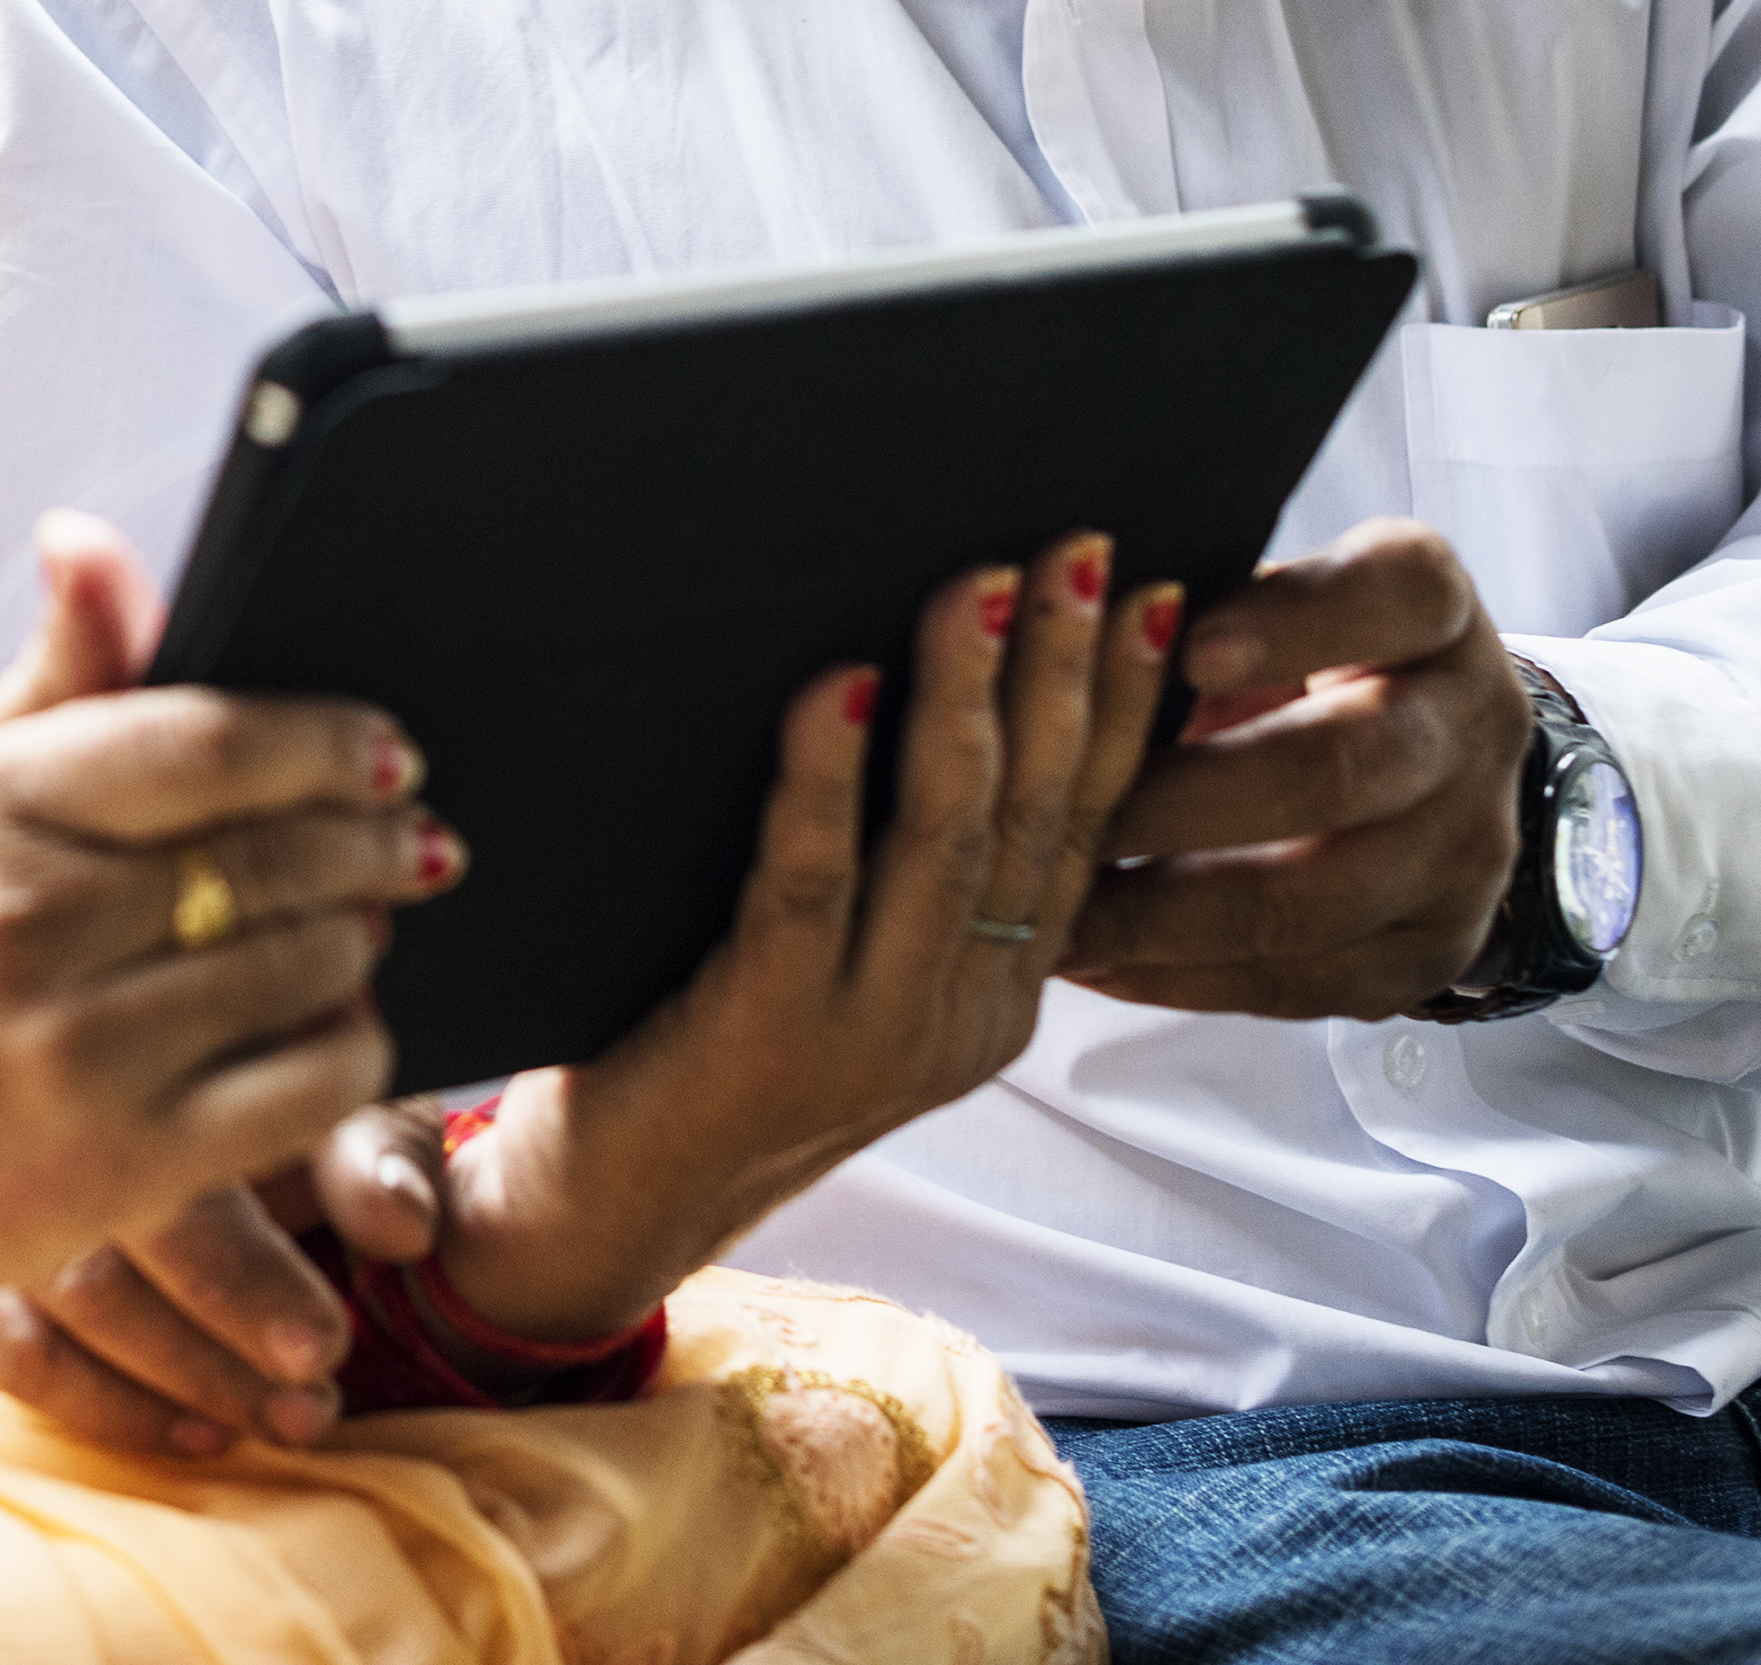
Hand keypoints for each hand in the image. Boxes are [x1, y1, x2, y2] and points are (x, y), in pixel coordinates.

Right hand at [0, 513, 463, 1333]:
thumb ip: (47, 678)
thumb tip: (91, 538)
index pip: (198, 744)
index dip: (320, 742)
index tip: (385, 750)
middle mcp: (18, 923)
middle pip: (264, 855)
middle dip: (367, 840)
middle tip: (412, 838)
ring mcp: (75, 1051)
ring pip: (299, 963)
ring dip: (358, 938)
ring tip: (363, 923)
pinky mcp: (127, 1165)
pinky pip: (306, 1084)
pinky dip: (349, 1045)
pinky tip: (338, 1023)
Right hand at [0, 1103, 447, 1455]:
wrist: (178, 1103)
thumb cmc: (271, 1105)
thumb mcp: (337, 1108)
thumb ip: (376, 1157)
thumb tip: (401, 1225)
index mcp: (155, 1047)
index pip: (176, 1166)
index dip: (246, 1276)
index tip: (320, 1349)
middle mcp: (58, 1106)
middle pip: (104, 1243)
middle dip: (217, 1338)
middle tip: (314, 1395)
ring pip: (63, 1301)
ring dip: (181, 1380)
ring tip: (287, 1420)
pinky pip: (10, 1349)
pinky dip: (104, 1404)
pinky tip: (196, 1431)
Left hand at [438, 537, 1180, 1343]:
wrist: (601, 1213)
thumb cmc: (703, 1044)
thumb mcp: (840, 958)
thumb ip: (896, 859)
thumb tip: (911, 675)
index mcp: (994, 990)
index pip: (1085, 823)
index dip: (1128, 707)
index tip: (1160, 592)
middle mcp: (960, 1014)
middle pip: (1035, 813)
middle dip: (1067, 669)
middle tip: (1083, 547)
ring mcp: (872, 1030)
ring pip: (946, 838)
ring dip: (966, 698)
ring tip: (980, 585)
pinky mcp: (770, 1032)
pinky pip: (810, 885)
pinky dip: (827, 779)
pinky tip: (837, 687)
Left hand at [1059, 518, 1527, 1018]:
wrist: (1416, 752)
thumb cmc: (1298, 653)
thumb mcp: (1266, 595)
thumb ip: (1190, 600)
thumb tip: (1063, 614)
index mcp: (1433, 607)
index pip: (1393, 594)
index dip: (1291, 622)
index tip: (1182, 647)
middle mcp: (1474, 723)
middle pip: (1341, 768)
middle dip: (1184, 800)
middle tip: (1061, 811)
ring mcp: (1469, 847)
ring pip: (1317, 899)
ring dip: (1166, 913)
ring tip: (1054, 909)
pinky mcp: (1434, 947)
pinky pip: (1306, 982)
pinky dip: (1184, 977)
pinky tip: (1095, 960)